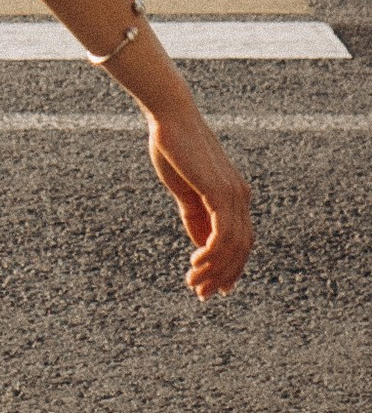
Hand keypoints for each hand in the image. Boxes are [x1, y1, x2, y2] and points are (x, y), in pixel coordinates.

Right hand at [148, 104, 253, 300]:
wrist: (170, 117)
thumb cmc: (174, 148)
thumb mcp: (185, 190)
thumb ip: (195, 216)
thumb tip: (202, 244)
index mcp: (234, 195)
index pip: (241, 241)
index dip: (230, 267)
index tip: (215, 288)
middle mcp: (241, 197)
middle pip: (242, 248)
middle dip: (223, 275)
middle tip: (203, 295)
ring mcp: (234, 195)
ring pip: (234, 246)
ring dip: (215, 270)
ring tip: (194, 285)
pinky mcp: (220, 192)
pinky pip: (223, 234)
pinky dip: (212, 254)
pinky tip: (195, 263)